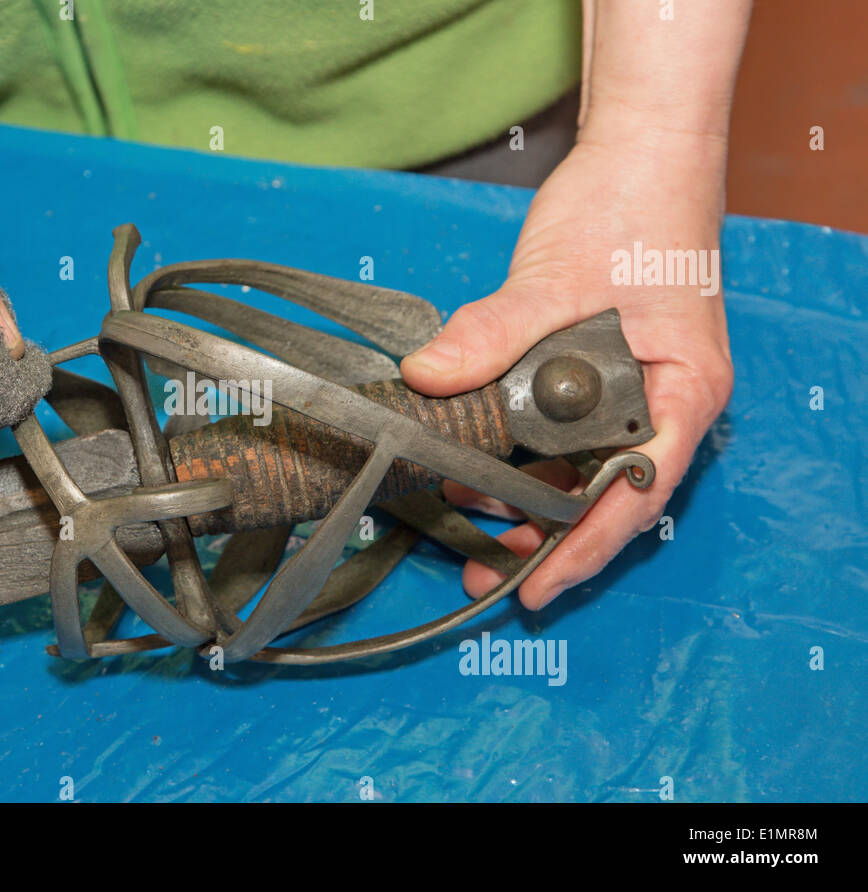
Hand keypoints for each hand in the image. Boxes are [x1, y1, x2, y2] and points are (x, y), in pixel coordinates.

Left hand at [400, 131, 733, 608]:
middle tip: (482, 570)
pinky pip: (559, 430)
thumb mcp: (557, 278)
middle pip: (606, 494)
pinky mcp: (597, 370)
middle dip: (544, 536)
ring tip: (468, 523)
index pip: (635, 493)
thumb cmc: (632, 205)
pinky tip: (477, 467)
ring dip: (525, 497)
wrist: (645, 146)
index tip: (535, 587)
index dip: (584, 548)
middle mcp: (663, 401)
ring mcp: (631, 388)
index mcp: (681, 391)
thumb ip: (494, 334)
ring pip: (578, 467)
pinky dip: (520, 452)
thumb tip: (429, 378)